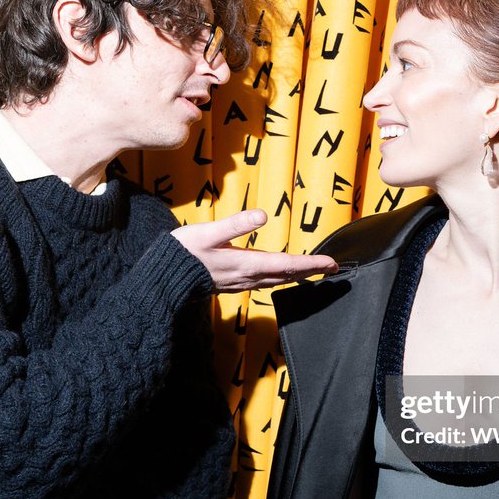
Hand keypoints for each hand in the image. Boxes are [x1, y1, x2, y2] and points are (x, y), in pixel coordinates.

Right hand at [171, 209, 337, 292]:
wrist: (165, 278)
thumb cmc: (184, 253)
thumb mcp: (209, 232)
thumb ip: (236, 224)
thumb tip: (262, 215)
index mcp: (247, 264)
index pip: (288, 264)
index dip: (312, 264)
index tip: (332, 264)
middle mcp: (248, 277)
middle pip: (287, 275)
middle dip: (311, 272)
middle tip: (332, 268)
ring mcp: (241, 283)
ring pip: (277, 280)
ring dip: (296, 276)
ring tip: (312, 271)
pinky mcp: (234, 283)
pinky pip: (265, 282)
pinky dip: (280, 277)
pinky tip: (279, 274)